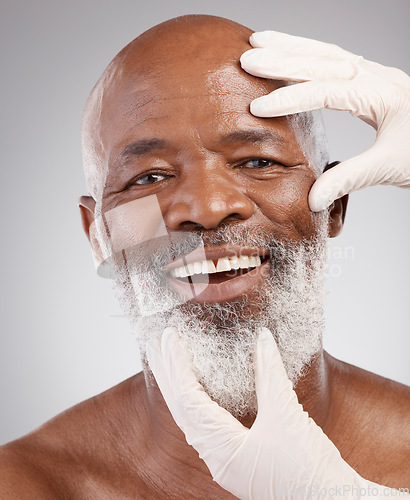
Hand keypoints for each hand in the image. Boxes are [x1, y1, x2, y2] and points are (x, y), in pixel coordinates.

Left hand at [147, 327, 404, 498]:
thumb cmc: (310, 470)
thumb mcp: (286, 415)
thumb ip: (270, 374)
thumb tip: (261, 339)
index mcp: (223, 450)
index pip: (188, 400)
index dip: (178, 365)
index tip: (170, 337)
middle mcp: (218, 459)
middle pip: (183, 410)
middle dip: (170, 374)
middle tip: (160, 343)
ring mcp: (227, 462)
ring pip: (192, 420)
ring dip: (180, 388)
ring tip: (171, 361)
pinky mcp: (240, 461)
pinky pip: (207, 428)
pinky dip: (198, 403)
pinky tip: (198, 391)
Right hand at [240, 31, 409, 211]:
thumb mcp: (390, 167)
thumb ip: (349, 179)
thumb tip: (313, 199)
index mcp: (382, 95)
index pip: (327, 91)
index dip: (290, 99)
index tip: (258, 108)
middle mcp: (377, 77)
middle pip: (324, 60)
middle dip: (283, 58)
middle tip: (248, 59)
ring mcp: (374, 75)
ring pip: (328, 53)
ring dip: (292, 47)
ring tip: (260, 42)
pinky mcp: (371, 81)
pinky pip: (335, 59)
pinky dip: (309, 54)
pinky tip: (292, 54)